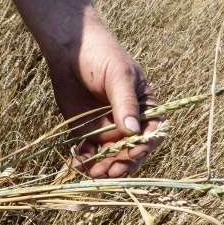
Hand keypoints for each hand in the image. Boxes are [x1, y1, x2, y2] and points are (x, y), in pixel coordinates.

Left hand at [48, 29, 161, 177]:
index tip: (132, 153)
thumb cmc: (102, 56)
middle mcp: (129, 124)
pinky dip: (85, 162)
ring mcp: (109, 130)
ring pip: (111, 157)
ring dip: (105, 168)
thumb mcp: (118, 76)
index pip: (152, 134)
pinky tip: (77, 166)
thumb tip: (133, 132)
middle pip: (132, 151)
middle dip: (123, 164)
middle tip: (110, 172)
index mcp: (145, 108)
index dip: (145, 147)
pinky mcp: (87, 133)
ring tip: (93, 173)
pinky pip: (89, 153)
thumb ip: (125, 103)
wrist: (71, 50)